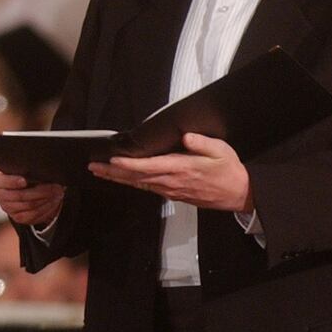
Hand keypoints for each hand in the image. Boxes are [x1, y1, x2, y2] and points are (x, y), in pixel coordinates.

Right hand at [0, 169, 64, 226]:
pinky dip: (45, 208)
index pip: (0, 181)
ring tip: (57, 192)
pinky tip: (53, 201)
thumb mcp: (25, 164)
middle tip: (54, 186)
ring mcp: (6, 206)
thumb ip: (27, 165)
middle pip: (16, 196)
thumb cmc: (27, 169)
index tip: (24, 180)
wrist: (31, 184)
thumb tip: (38, 168)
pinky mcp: (16, 216)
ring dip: (45, 199)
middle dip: (38, 191)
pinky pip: (31, 216)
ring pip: (27, 206)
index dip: (12, 182)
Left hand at [88, 133, 252, 211]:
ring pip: (138, 185)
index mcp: (180, 169)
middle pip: (136, 178)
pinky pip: (147, 188)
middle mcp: (171, 182)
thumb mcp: (220, 151)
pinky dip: (131, 183)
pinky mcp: (172, 194)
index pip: (148, 167)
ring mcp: (170, 190)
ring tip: (100, 172)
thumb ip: (201, 143)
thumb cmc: (228, 170)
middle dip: (113, 172)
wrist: (238, 194)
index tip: (112, 159)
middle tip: (93, 167)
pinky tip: (122, 179)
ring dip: (118, 179)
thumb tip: (185, 137)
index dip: (128, 164)